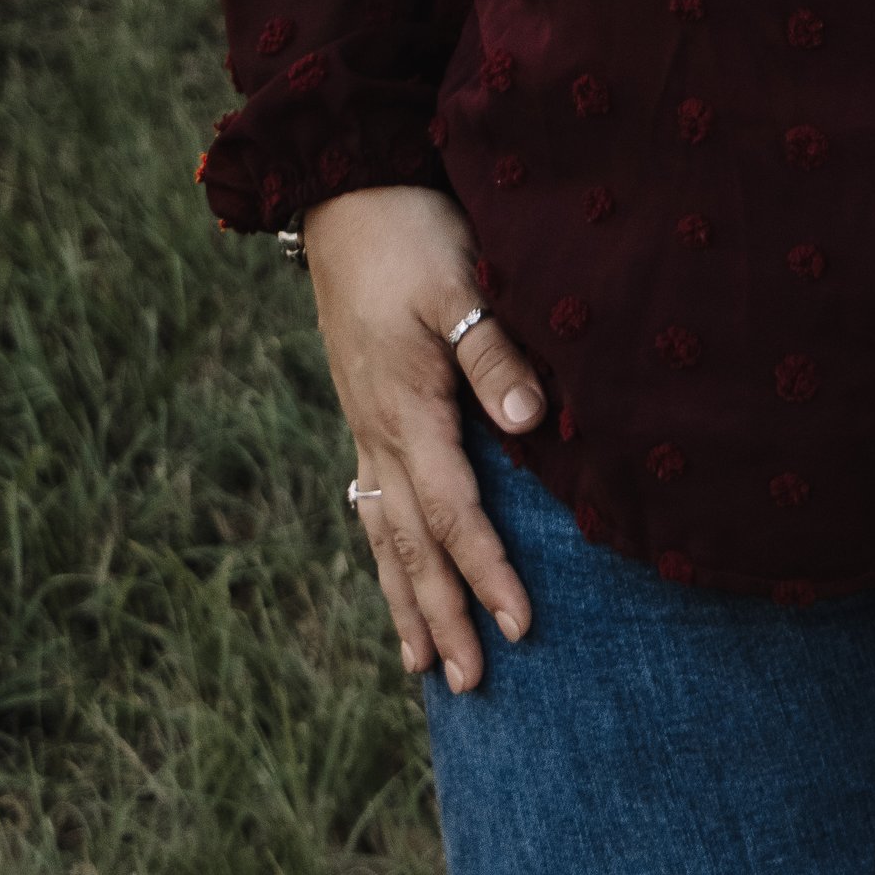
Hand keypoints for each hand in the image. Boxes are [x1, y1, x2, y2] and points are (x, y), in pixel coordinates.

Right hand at [304, 183, 548, 692]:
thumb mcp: (458, 281)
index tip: (521, 627)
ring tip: (422, 666)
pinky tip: (394, 576)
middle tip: (470, 682)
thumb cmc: (410, 232)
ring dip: (407, 600)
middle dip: (442, 615)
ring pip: (385, 534)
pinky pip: (372, 502)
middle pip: (412, 544)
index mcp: (406, 409)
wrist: (344, 192)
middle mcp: (378, 430)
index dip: (487, 573)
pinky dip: (386, 553)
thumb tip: (531, 424)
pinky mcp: (364, 409)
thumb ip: (494, 353)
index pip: (453, 513)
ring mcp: (365, 424)